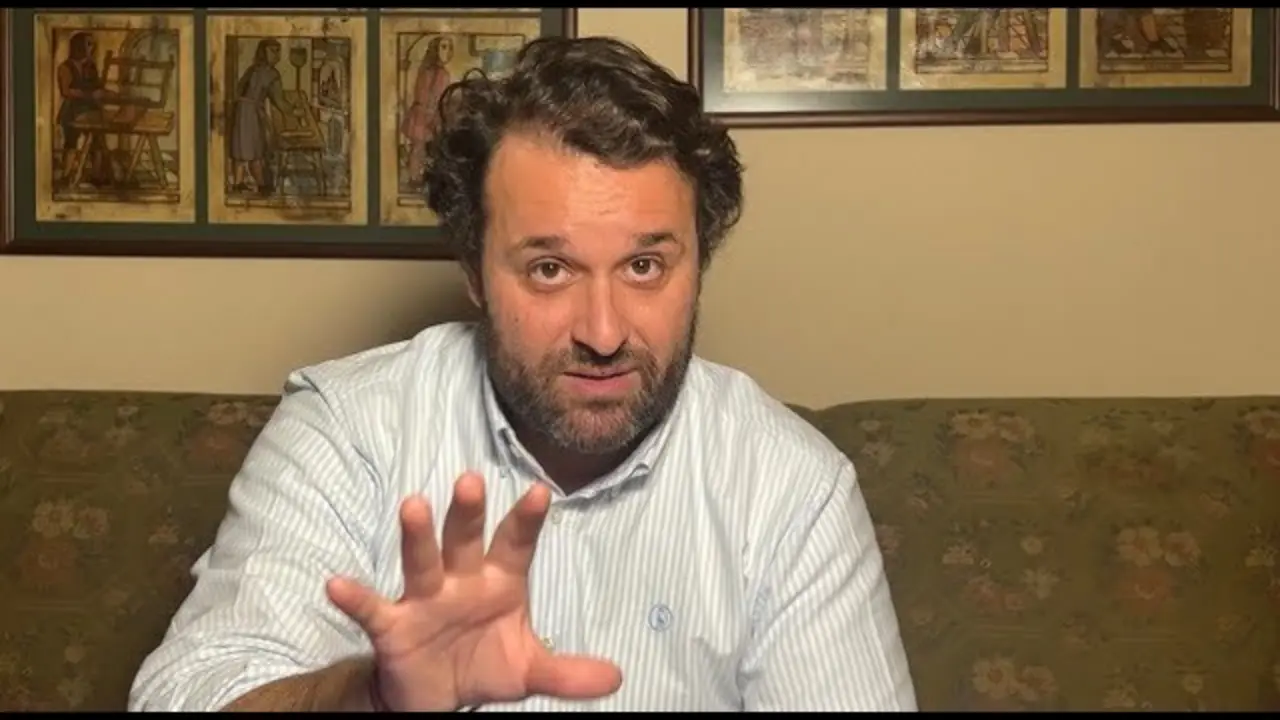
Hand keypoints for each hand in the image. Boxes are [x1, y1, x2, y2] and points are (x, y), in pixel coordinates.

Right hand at [325, 472, 622, 710]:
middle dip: (467, 513)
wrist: (439, 698)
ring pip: (420, 561)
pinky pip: (372, 609)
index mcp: (500, 581)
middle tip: (470, 481)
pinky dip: (354, 597)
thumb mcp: (530, 672)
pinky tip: (336, 583)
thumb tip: (616, 676)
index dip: (526, 520)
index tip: (540, 491)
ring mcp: (424, 599)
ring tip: (412, 504)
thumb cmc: (485, 665)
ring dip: (416, 535)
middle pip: (464, 540)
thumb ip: (568, 673)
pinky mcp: (392, 626)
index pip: (516, 544)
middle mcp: (460, 580)